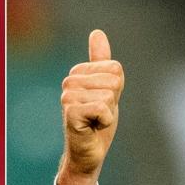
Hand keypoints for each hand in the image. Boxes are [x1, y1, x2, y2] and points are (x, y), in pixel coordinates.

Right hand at [58, 29, 124, 184]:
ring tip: (94, 122)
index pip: (115, 69)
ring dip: (108, 114)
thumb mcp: (106, 89)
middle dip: (112, 102)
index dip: (116, 90)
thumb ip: (102, 62)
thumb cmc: (96, 123)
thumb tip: (97, 32)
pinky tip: (92, 128)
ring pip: (108, 96)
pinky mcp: (71, 112)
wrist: (88, 153)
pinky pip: (102, 108)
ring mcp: (68, 97)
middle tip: (98, 116)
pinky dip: (104, 122)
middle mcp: (69, 82)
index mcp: (78, 73)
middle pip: (113, 81)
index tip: (103, 104)